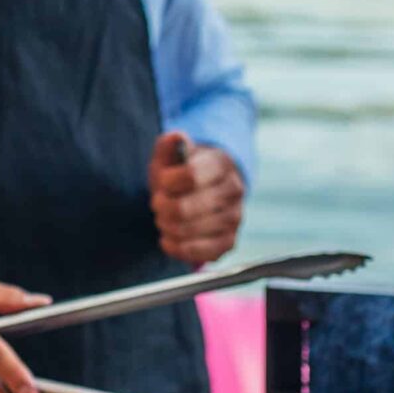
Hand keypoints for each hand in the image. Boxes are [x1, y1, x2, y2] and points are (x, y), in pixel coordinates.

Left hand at [148, 132, 244, 265]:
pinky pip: (199, 254)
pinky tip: (169, 238)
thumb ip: (169, 146)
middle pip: (183, 208)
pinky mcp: (230, 242)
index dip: (166, 182)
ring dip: (166, 227)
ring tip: (165, 219)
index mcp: (221, 163)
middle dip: (161, 207)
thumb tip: (176, 139)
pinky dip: (176, 248)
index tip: (162, 182)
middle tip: (158, 204)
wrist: (204, 189)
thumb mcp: (171, 155)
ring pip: (187, 231)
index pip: (189, 176)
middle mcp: (234, 190)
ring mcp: (235, 218)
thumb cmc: (182, 171)